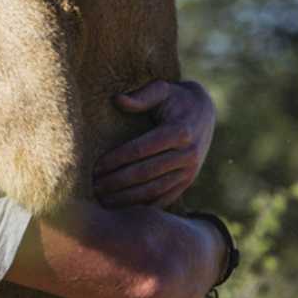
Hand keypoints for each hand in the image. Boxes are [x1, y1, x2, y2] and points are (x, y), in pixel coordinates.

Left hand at [93, 80, 215, 208]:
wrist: (204, 111)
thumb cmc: (174, 98)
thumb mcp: (162, 89)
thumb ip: (141, 96)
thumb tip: (117, 99)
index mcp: (179, 131)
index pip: (141, 150)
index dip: (116, 159)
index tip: (95, 166)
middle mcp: (188, 154)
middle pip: (145, 173)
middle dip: (117, 182)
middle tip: (93, 186)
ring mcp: (190, 171)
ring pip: (154, 190)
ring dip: (127, 198)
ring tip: (102, 200)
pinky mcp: (188, 181)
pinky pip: (164, 198)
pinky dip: (143, 205)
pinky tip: (121, 208)